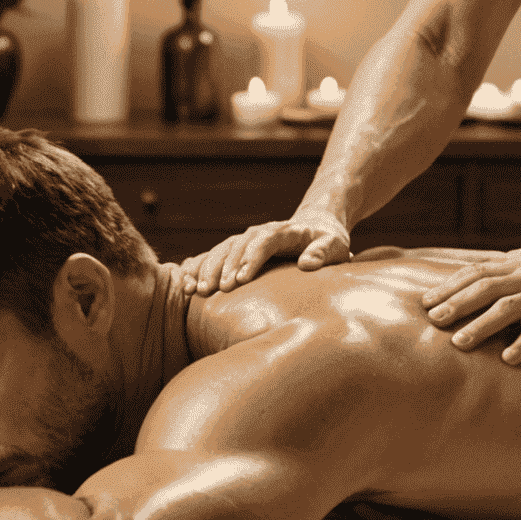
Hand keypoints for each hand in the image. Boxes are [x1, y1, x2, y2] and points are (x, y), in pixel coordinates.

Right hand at [179, 207, 351, 294]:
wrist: (314, 228)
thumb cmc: (327, 242)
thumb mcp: (334, 245)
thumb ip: (323, 253)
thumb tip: (307, 264)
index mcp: (285, 230)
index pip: (265, 241)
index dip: (251, 258)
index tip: (241, 279)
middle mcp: (260, 232)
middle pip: (238, 245)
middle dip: (224, 267)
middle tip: (215, 291)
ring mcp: (246, 240)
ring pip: (221, 250)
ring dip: (207, 268)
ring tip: (197, 291)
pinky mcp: (236, 250)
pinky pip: (212, 256)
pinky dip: (198, 268)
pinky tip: (186, 285)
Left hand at [420, 249, 520, 364]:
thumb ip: (510, 275)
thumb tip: (473, 289)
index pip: (478, 271)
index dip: (450, 285)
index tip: (425, 302)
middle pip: (486, 287)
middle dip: (457, 304)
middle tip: (432, 321)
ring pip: (509, 306)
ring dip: (482, 324)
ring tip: (459, 343)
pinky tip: (508, 358)